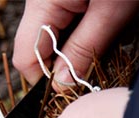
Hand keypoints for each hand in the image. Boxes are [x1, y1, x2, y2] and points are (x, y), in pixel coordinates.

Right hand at [13, 0, 138, 87]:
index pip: (26, 59)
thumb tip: (61, 87)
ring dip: (72, 48)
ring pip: (49, 37)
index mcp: (43, 3)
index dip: (45, 80)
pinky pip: (61, 22)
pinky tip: (101, 23)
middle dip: (61, 64)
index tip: (72, 88)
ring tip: (104, 37)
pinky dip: (79, 32)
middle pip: (35, 48)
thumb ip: (82, 51)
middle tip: (94, 63)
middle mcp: (38, 1)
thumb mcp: (112, 12)